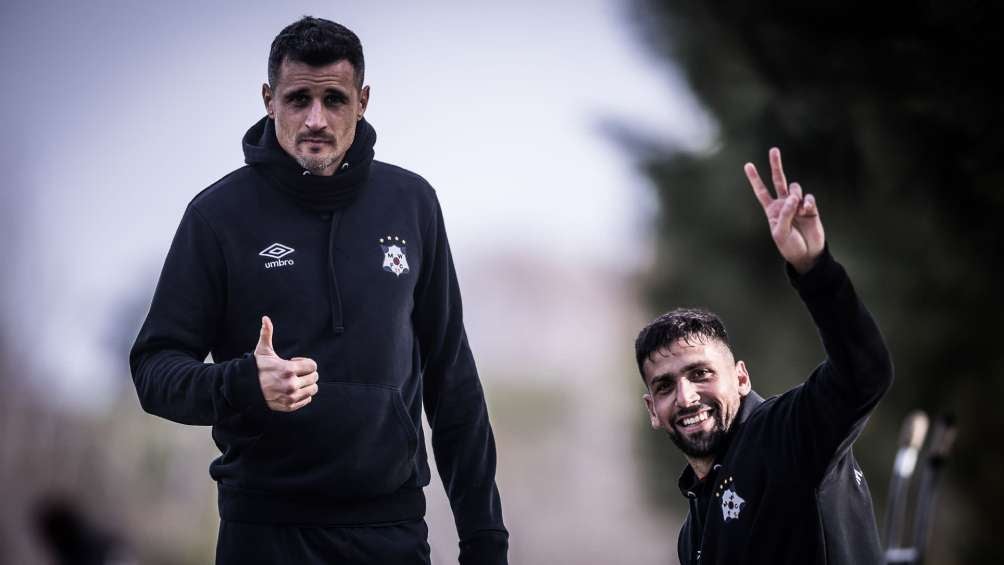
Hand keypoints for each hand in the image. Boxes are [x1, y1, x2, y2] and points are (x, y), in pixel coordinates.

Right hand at [254, 315, 318, 411]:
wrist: (244, 388)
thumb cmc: (256, 368)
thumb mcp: (262, 351)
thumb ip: (266, 334)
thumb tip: (265, 318)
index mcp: (288, 369)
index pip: (312, 366)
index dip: (306, 362)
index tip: (295, 362)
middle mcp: (291, 385)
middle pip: (314, 378)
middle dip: (307, 373)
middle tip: (296, 372)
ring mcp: (290, 397)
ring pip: (312, 390)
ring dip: (307, 384)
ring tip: (295, 381)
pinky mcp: (289, 406)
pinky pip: (306, 400)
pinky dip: (303, 395)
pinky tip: (293, 390)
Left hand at [744, 147, 824, 273]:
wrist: (807, 254)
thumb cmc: (790, 246)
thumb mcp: (781, 233)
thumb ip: (785, 214)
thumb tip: (793, 197)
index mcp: (772, 210)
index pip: (761, 191)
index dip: (755, 179)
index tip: (748, 165)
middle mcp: (784, 204)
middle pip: (778, 180)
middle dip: (776, 165)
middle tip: (773, 150)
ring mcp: (797, 204)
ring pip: (795, 188)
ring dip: (795, 195)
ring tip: (798, 209)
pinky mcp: (811, 207)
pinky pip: (808, 198)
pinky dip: (807, 202)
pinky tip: (807, 210)